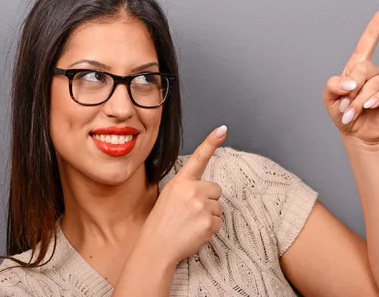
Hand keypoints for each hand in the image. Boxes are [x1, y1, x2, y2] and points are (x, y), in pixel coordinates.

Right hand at [140, 126, 226, 265]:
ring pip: (218, 207)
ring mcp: (202, 206)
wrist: (156, 249)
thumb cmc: (161, 223)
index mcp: (181, 182)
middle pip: (215, 189)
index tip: (222, 129)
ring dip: (208, 215)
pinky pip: (218, 222)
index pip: (199, 158)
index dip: (211, 142)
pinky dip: (210, 229)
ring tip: (189, 224)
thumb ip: (188, 187)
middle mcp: (193, 190)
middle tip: (190, 213)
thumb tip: (206, 189)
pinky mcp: (209, 223)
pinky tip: (195, 232)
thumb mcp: (169, 196)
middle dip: (208, 200)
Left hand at [322, 2, 378, 145]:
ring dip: (359, 101)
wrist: (357, 135)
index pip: (369, 39)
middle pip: (364, 68)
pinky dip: (376, 99)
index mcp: (357, 66)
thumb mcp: (330, 97)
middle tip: (345, 108)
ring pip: (373, 83)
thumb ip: (333, 84)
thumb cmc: (343, 113)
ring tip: (352, 114)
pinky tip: (369, 107)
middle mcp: (373, 70)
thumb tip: (351, 81)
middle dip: (352, 90)